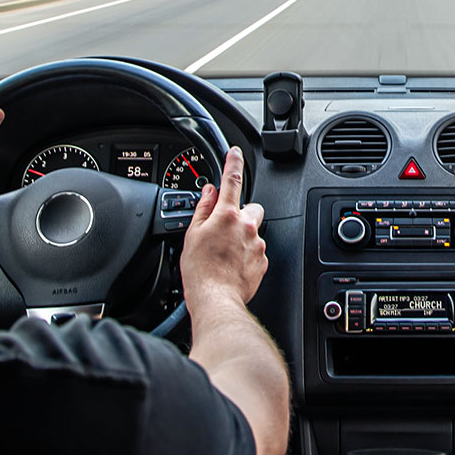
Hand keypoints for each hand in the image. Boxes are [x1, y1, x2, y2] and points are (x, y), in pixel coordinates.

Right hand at [180, 146, 266, 308]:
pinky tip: (232, 265)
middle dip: (241, 213)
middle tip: (225, 228)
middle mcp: (246, 226)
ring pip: (253, 231)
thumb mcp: (192, 235)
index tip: (235, 153)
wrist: (216, 300)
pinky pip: (256, 251)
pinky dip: (246, 255)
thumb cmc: (200, 272)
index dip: (233, 163)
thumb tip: (208, 192)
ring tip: (225, 254)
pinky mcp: (262, 261)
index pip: (232, 180)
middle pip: (251, 208)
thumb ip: (203, 209)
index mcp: (226, 216)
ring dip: (242, 237)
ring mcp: (257, 244)